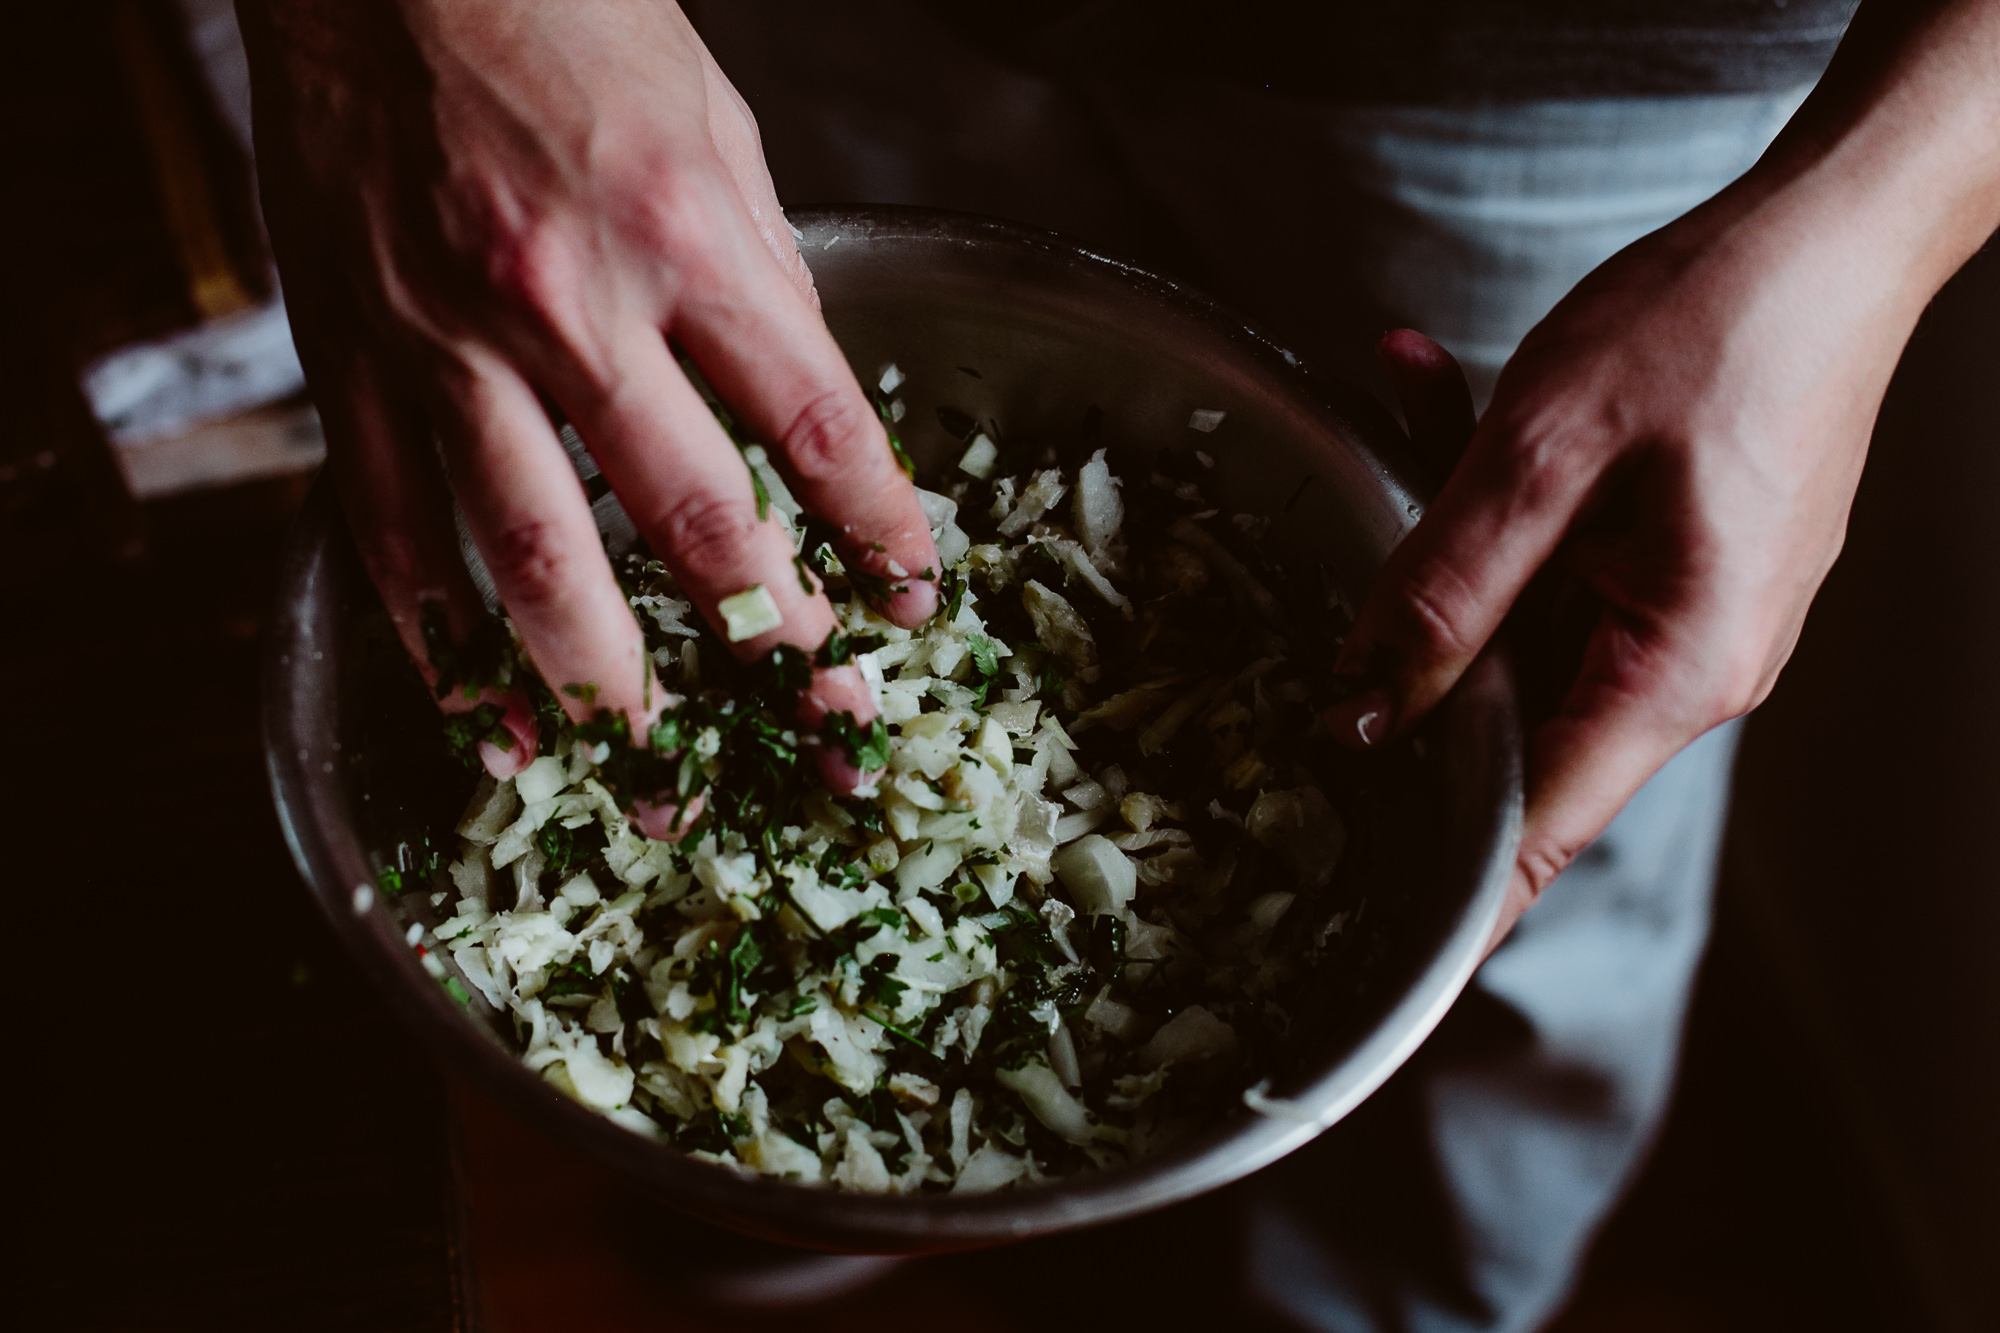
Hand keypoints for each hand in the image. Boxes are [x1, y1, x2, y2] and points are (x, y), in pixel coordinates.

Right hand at [240, 0, 935, 817]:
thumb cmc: (566, 25)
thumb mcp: (720, 132)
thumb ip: (767, 283)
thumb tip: (811, 417)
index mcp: (691, 238)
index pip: (819, 431)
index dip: (877, 538)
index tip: (908, 606)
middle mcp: (573, 305)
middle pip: (695, 525)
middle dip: (769, 646)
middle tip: (816, 729)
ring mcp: (449, 348)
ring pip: (537, 567)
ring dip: (608, 692)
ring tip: (659, 771)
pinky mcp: (354, 372)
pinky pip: (397, 546)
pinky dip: (449, 653)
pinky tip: (499, 727)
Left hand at [1339, 202, 1912, 944]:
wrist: (1836, 232)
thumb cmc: (1717, 320)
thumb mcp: (1543, 450)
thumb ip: (1443, 591)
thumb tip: (1361, 713)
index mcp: (1675, 669)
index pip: (1532, 833)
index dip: (1433, 879)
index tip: (1342, 911)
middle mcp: (1689, 670)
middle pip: (1504, 721)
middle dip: (1410, 642)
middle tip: (1338, 576)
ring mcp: (1683, 622)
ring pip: (1516, 631)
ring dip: (1450, 542)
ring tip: (1419, 405)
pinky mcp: (1673, 571)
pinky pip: (1554, 571)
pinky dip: (1498, 507)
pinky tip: (1442, 395)